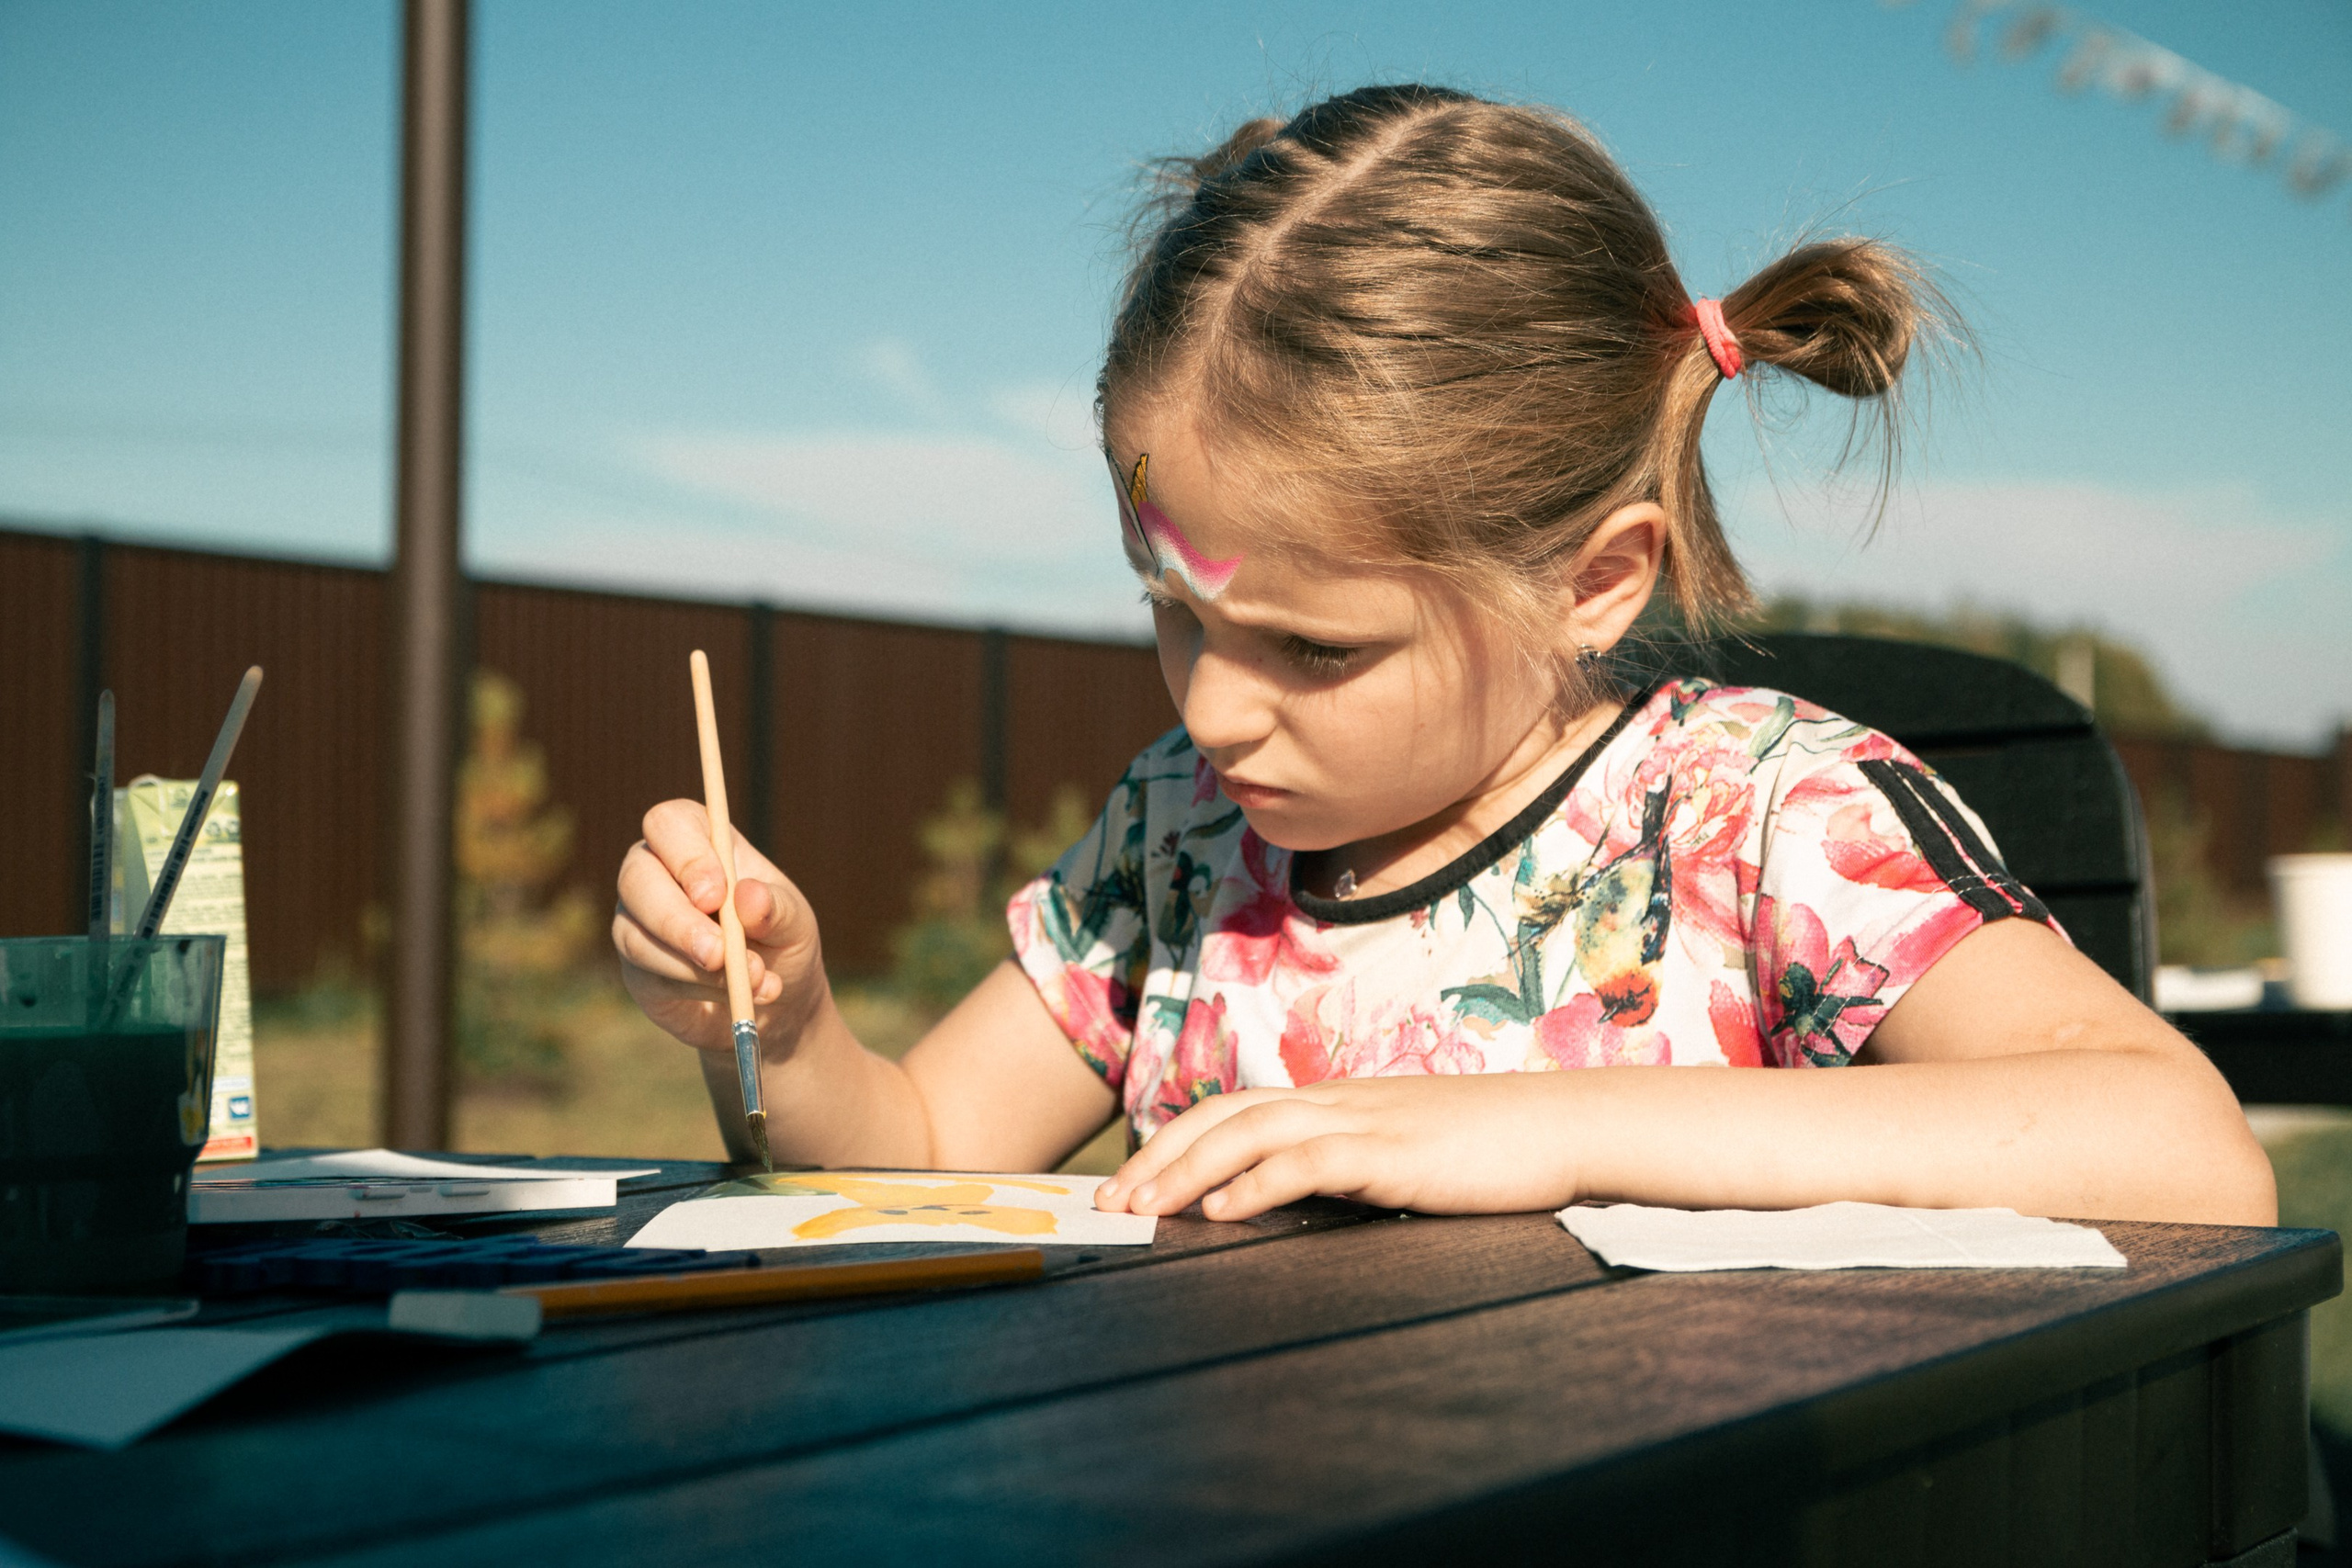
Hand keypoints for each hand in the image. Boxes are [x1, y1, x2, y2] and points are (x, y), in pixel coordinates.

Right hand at [612, 800, 826, 1054]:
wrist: (776, 1002)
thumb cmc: (782, 942)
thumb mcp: (795, 923)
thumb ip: (777, 908)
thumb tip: (748, 897)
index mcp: (698, 843)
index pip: (668, 824)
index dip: (687, 856)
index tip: (717, 895)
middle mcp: (657, 874)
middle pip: (636, 877)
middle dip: (678, 920)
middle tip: (720, 953)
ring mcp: (639, 921)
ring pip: (637, 935)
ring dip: (693, 966)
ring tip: (753, 981)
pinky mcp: (637, 969)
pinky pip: (648, 976)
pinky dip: (696, 990)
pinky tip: (737, 996)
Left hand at [1092, 1075, 1586, 1221]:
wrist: (1567, 1127)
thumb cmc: (1494, 1151)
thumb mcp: (1407, 1156)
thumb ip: (1355, 1171)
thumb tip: (1307, 1206)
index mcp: (1337, 1102)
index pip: (1235, 1110)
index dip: (1177, 1141)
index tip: (1133, 1181)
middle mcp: (1337, 1101)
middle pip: (1223, 1115)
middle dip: (1158, 1157)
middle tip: (1109, 1202)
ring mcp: (1363, 1121)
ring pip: (1249, 1133)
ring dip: (1186, 1170)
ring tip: (1142, 1208)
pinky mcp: (1391, 1152)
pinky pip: (1309, 1162)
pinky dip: (1256, 1184)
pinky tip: (1222, 1211)